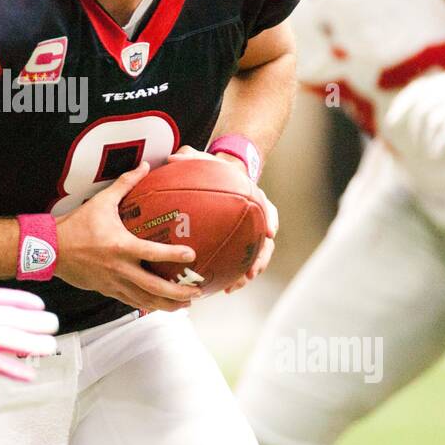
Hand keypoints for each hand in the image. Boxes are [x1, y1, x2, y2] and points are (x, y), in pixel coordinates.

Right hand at [55, 162, 202, 312]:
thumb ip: (125, 184)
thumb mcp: (102, 202)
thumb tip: (144, 166)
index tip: (192, 255)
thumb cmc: (76, 226)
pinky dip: (148, 305)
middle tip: (196, 292)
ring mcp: (114, 282)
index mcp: (121, 246)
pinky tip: (160, 307)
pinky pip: (131, 302)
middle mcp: (120, 268)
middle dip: (177, 293)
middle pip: (154, 287)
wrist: (52, 249)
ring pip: (145, 300)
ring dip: (167, 304)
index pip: (153, 253)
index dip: (174, 255)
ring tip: (184, 305)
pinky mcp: (107, 290)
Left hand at [168, 146, 275, 293]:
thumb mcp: (203, 160)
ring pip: (253, 258)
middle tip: (251, 272)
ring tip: (235, 286)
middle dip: (260, 259)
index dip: (271, 221)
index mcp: (254, 200)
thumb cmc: (212, 171)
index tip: (269, 233)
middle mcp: (256, 220)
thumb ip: (190, 157)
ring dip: (246, 273)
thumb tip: (173, 157)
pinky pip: (237, 262)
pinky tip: (220, 288)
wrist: (219, 179)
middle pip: (265, 243)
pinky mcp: (236, 245)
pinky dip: (231, 275)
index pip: (269, 211)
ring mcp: (248, 234)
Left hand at [384, 71, 444, 159]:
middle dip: (414, 131)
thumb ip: (434, 103)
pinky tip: (437, 154)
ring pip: (432, 122)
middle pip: (421, 110)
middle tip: (417, 146)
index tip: (390, 123)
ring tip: (430, 152)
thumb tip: (403, 119)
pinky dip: (438, 145)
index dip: (400, 107)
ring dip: (426, 142)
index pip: (416, 90)